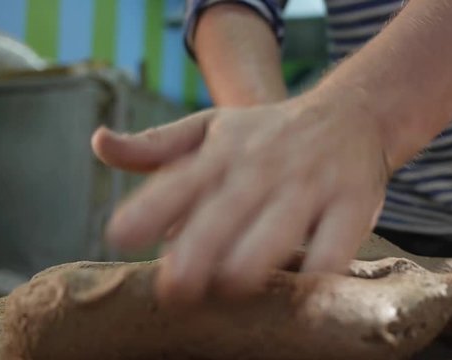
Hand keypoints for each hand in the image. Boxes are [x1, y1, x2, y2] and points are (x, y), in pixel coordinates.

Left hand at [91, 94, 389, 301]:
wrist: (350, 113)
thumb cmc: (268, 133)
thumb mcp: (211, 128)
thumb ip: (156, 145)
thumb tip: (99, 143)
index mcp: (222, 152)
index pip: (181, 179)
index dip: (151, 208)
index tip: (120, 236)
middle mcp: (263, 167)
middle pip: (228, 208)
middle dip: (201, 248)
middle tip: (175, 287)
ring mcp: (310, 184)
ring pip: (281, 225)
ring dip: (257, 256)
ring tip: (232, 286)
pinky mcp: (352, 202)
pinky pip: (337, 238)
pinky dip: (322, 263)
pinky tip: (307, 285)